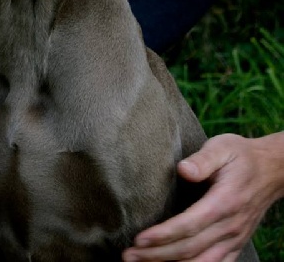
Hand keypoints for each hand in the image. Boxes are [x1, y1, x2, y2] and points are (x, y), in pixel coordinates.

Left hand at [123, 132, 283, 261]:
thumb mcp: (223, 147)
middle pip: (190, 248)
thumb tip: (183, 169)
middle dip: (157, 255)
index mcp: (225, 202)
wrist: (272, 170)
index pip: (190, 225)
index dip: (164, 235)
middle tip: (128, 256)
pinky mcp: (235, 244)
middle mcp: (230, 226)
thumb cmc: (240, 155)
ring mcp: (234, 238)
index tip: (139, 239)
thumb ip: (203, 159)